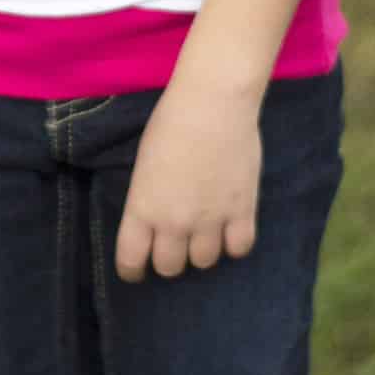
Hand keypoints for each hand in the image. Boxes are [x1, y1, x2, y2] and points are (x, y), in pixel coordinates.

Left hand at [116, 77, 261, 280]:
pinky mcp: (242, 212)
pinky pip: (239, 249)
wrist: (212, 104)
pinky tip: (230, 227)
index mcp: (143, 208)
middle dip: (170, 258)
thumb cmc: (170, 123)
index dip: (132, 270)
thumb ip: (148, 200)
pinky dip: (234, 243)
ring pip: (204, 262)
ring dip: (202, 249)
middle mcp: (174, 223)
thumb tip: (155, 221)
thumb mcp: (143, 165)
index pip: (131, 261)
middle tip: (175, 241)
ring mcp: (210, 221)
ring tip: (204, 229)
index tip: (136, 269)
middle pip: (170, 268)